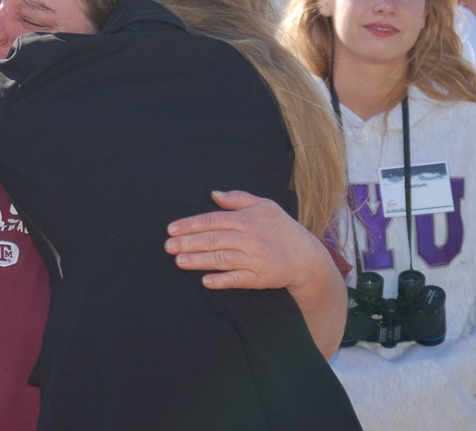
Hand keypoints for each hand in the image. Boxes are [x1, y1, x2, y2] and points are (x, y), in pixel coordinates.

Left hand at [164, 189, 318, 290]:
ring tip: (178, 261)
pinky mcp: (260, 278)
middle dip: (189, 242)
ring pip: (222, 259)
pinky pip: (238, 279)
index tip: (172, 229)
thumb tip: (213, 194)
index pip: (214, 220)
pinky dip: (222, 280)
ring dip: (199, 261)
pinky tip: (206, 281)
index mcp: (247, 220)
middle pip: (214, 239)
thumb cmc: (282, 228)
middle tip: (168, 246)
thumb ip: (238, 199)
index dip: (192, 224)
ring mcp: (255, 259)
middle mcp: (250, 238)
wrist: (307, 257)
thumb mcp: (264, 206)